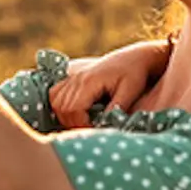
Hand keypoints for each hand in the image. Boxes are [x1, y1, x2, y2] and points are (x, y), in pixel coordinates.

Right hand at [48, 42, 164, 128]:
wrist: (134, 57)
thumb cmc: (135, 74)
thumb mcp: (130, 92)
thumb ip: (117, 109)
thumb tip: (104, 126)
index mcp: (91, 81)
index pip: (74, 109)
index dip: (81, 125)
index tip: (94, 132)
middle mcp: (78, 78)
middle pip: (62, 108)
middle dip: (73, 124)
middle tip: (90, 131)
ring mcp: (74, 77)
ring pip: (56, 102)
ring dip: (66, 117)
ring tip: (84, 124)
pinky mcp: (73, 77)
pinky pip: (55, 93)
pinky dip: (60, 106)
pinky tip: (75, 113)